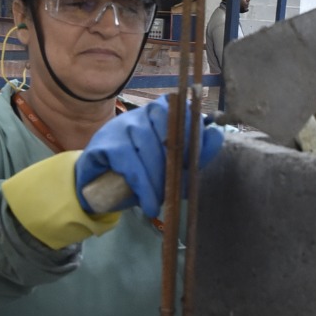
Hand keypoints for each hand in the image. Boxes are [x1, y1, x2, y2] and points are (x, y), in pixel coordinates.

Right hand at [76, 95, 222, 218]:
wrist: (99, 186)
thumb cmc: (142, 173)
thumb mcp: (172, 167)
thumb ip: (194, 154)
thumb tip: (216, 135)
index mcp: (164, 113)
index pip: (183, 112)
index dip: (191, 135)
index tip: (192, 160)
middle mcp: (144, 112)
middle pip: (166, 128)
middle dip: (174, 162)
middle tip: (175, 189)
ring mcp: (123, 124)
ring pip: (146, 144)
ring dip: (157, 177)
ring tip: (160, 201)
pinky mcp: (105, 140)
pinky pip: (127, 160)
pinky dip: (141, 184)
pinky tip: (147, 202)